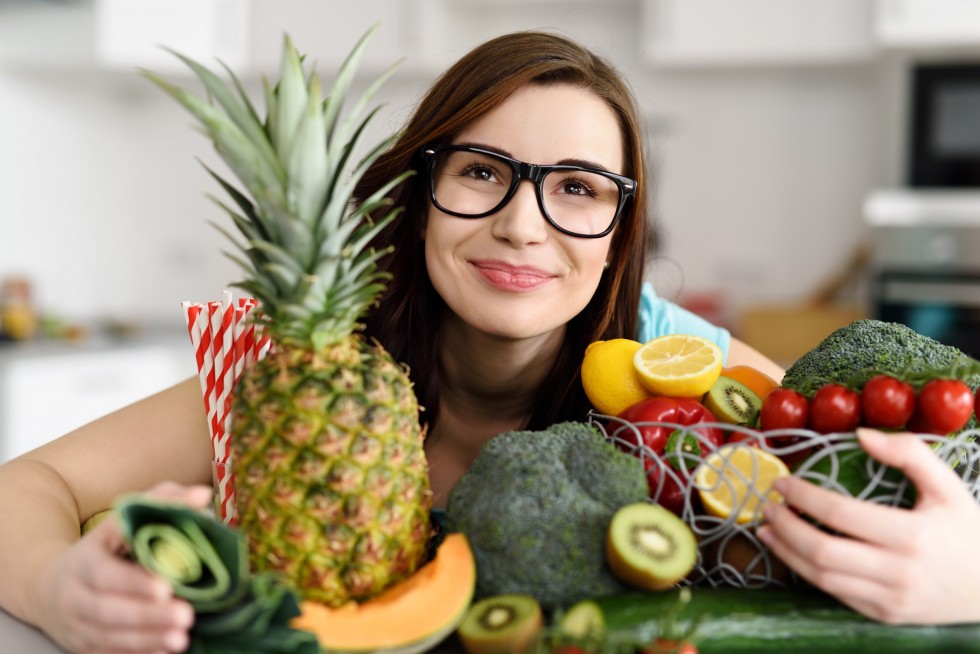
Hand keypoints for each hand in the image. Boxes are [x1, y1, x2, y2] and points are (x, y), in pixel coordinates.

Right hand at [34, 482, 212, 653]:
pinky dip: (137, 653)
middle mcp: (76, 589)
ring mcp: (76, 620)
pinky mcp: (82, 644)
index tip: (166, 585)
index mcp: (87, 554)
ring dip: (147, 637)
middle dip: (147, 613)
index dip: (133, 579)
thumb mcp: (123, 521)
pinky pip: (108, 653)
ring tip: (181, 637)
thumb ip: (162, 502)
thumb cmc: (105, 549)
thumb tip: (202, 496)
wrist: (48, 588)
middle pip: (106, 606)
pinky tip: (165, 649)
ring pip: (107, 633)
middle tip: (186, 613)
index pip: (105, 566)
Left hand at [757, 428, 979, 624]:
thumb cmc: (968, 531)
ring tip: (767, 529)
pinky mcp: (884, 615)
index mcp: (914, 535)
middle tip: (768, 506)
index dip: (803, 497)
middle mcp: (900, 571)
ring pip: (821, 578)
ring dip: (786, 552)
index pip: (841, 514)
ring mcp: (891, 598)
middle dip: (786, 526)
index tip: (782, 483)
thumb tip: (861, 434)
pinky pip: (835, 594)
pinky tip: (793, 552)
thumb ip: (909, 454)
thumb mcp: (948, 486)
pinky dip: (807, 572)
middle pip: (822, 551)